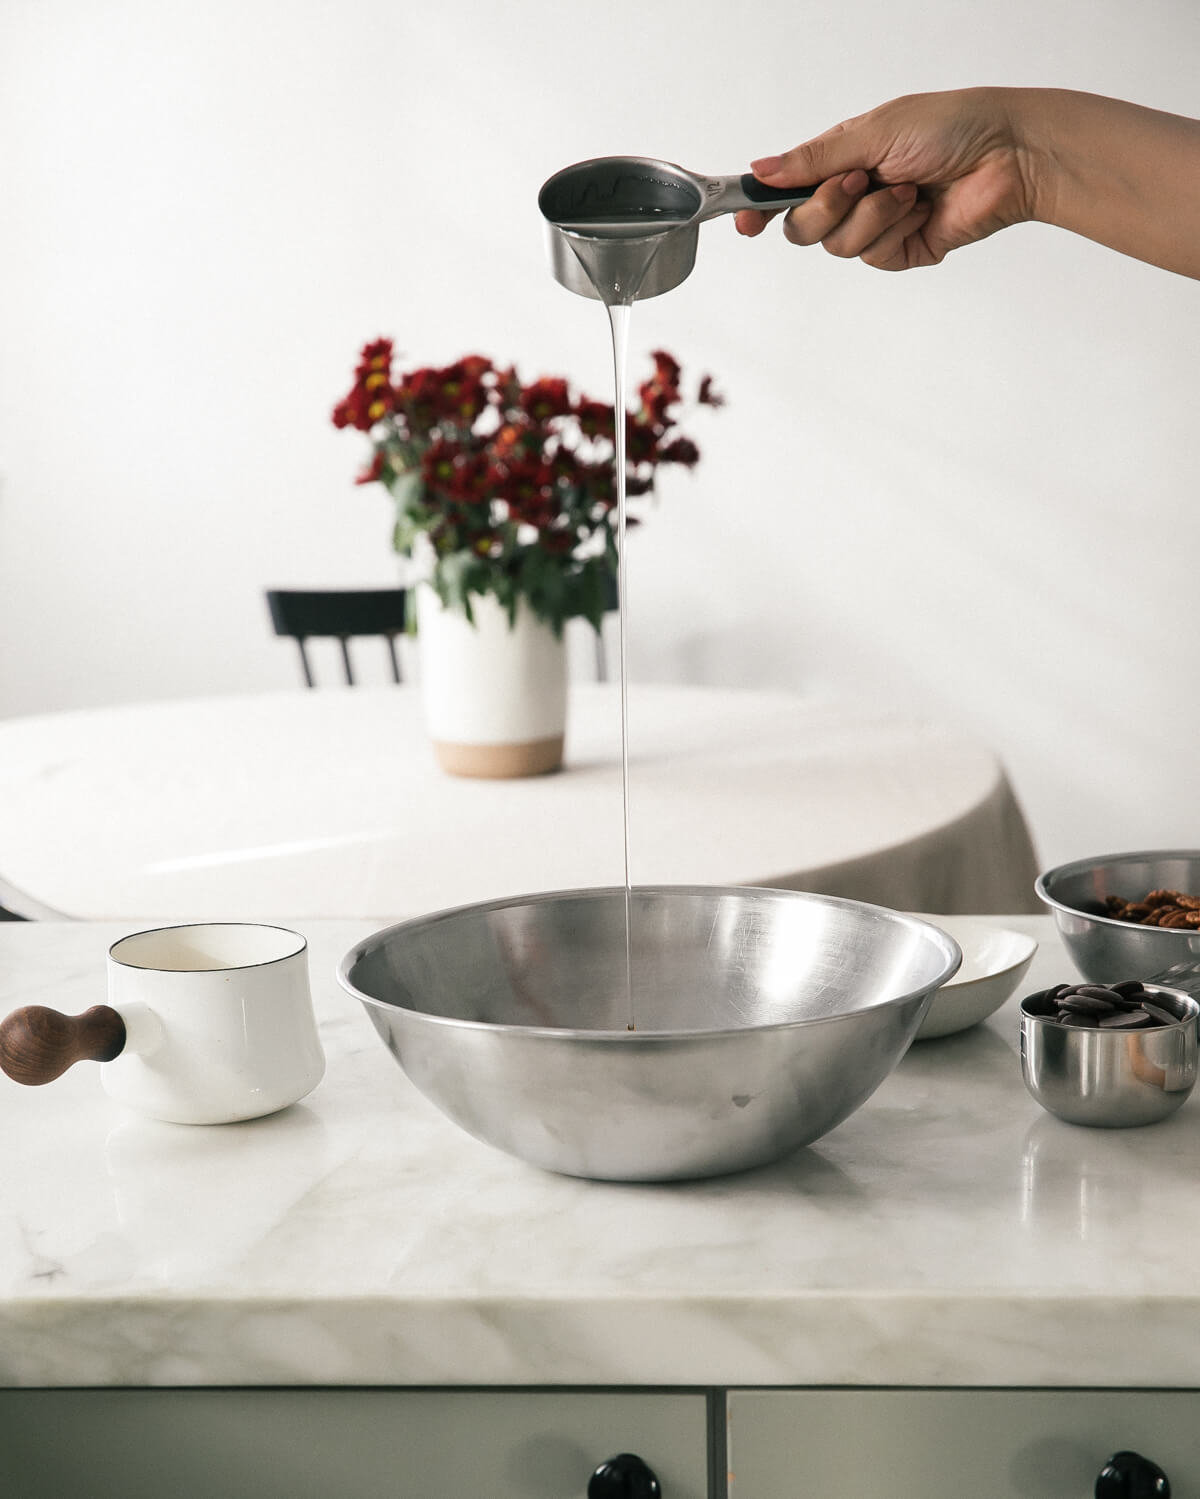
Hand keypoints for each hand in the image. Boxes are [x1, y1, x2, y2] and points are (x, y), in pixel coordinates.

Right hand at [737, 88, 1034, 270]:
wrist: (1006, 156)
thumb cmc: (952, 127)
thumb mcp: (872, 133)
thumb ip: (812, 160)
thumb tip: (761, 169)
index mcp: (839, 160)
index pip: (784, 191)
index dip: (759, 208)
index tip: (744, 221)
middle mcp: (853, 195)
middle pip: (802, 227)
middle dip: (827, 207)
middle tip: (860, 181)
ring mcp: (875, 225)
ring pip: (836, 245)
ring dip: (870, 216)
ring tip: (907, 190)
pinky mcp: (900, 250)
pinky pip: (872, 256)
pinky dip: (895, 231)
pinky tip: (921, 209)